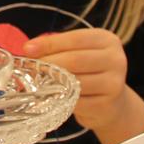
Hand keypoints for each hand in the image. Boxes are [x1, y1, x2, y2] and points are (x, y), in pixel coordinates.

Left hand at [23, 29, 143, 143]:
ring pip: (76, 82)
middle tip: (30, 68)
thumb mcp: (77, 53)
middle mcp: (116, 59)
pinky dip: (62, 100)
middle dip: (49, 63)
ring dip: (52, 83)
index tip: (27, 49)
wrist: (111, 103)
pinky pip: (78, 102)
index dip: (50, 43)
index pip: (76, 38)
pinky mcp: (108, 105)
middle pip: (75, 60)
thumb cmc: (88, 72)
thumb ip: (57, 48)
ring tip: (37, 83)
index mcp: (107, 40)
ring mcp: (114, 83)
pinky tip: (53, 98)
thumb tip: (29, 49)